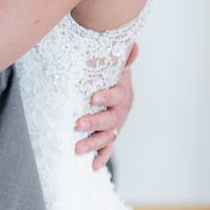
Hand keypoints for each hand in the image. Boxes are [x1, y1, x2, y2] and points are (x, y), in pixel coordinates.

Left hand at [74, 44, 137, 170]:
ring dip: (93, 143)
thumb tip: (132, 44)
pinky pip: (107, 149)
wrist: (111, 93)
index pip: (118, 95)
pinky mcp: (109, 138)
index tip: (93, 97)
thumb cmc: (109, 78)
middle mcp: (121, 111)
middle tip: (78, 124)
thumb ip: (121, 57)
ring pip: (107, 136)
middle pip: (111, 119)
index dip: (107, 97)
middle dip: (95, 122)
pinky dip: (101, 158)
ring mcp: (115, 126)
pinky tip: (93, 166)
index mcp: (122, 93)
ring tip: (78, 148)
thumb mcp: (114, 67)